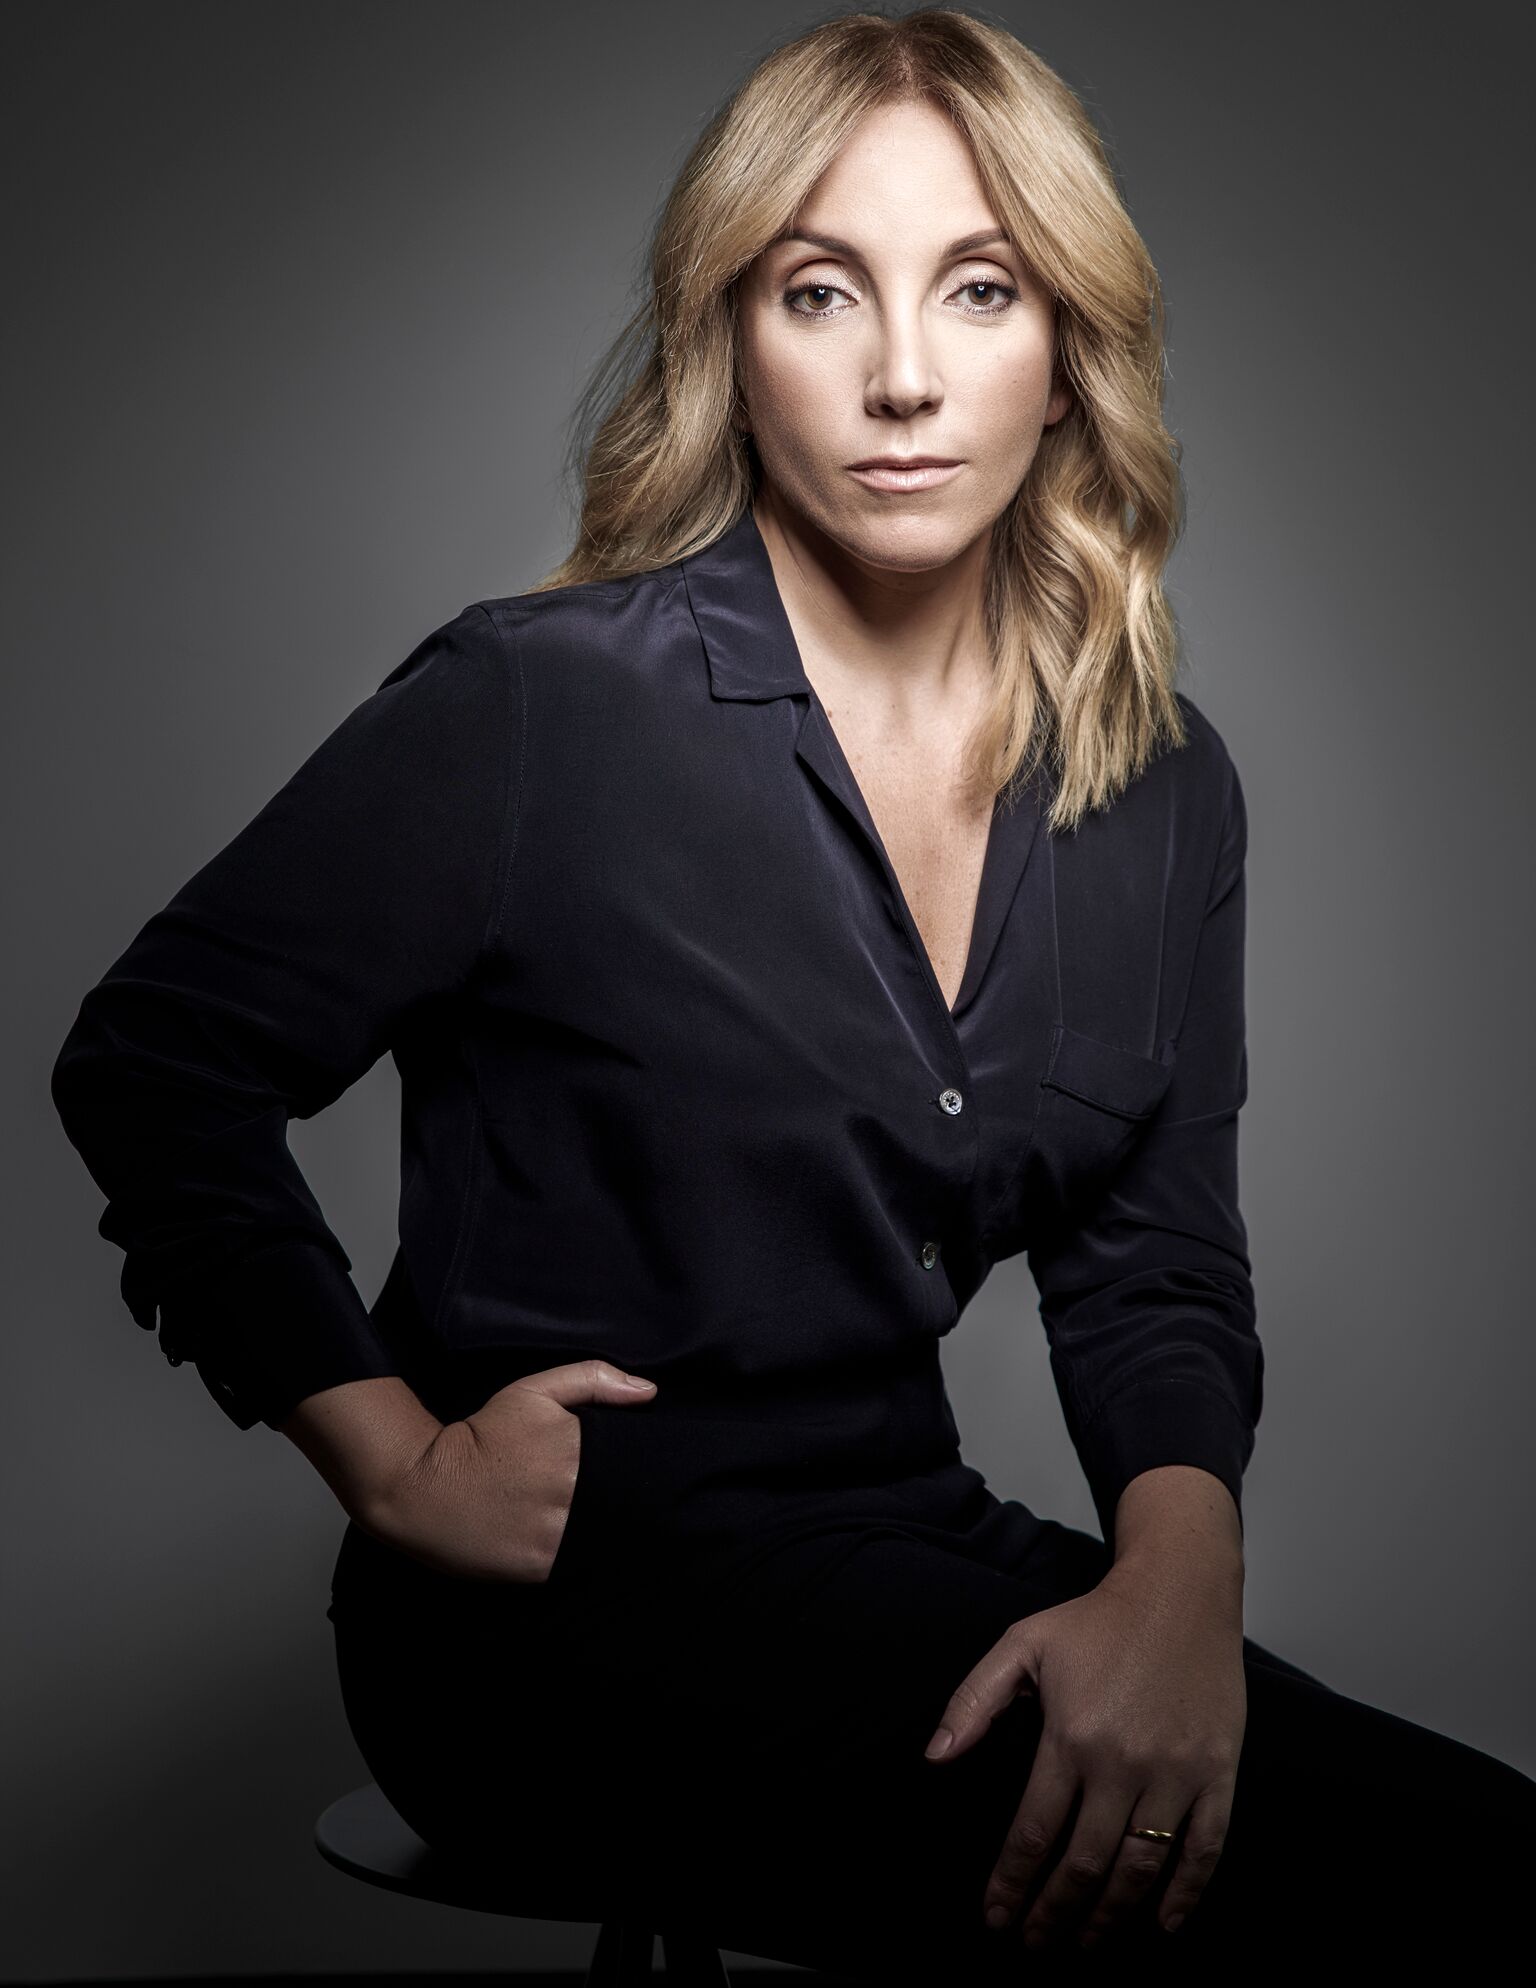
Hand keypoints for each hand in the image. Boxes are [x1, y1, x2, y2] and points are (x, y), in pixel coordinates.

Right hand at [360, 1359, 657, 1583]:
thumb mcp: (533, 1393)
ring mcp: (557, 1534)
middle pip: (629, 1503)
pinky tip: (585, 1545)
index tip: (643, 1472)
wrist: (425, 1486)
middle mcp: (573, 1494)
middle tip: (633, 1500)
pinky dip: (590, 1557)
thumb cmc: (482, 1435)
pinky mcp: (541, 1567)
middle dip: (637, 1502)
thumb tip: (650, 1392)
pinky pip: (582, 1564)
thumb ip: (594, 1380)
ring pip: (610, 1536)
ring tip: (611, 1524)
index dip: (649, 1471)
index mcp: (580, 1449)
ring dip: (616, 1531)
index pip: (640, 1466)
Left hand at [922, 1559, 1245, 1951]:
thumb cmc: (1095, 1621)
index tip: (996, 1917)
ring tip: (1085, 1943)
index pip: (1034, 1831)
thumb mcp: (1023, 1644)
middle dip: (1055, 1913)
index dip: (1012, 1883)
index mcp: (1071, 1736)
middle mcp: (1123, 1763)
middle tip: (1035, 1944)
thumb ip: (974, 1699)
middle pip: (1085, 1863)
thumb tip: (935, 1756)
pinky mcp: (1218, 1773)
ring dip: (1110, 1916)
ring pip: (1141, 1867)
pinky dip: (1185, 1893)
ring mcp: (1177, 1772)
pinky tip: (1162, 1923)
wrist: (1180, 1593)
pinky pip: (1205, 1848)